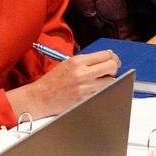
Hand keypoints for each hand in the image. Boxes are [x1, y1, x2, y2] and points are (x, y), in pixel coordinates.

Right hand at [5, 50, 119, 118]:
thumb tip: (105, 57)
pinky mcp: (86, 100)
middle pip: (112, 66)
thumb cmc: (52, 81)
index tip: (112, 59)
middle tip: (111, 69)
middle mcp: (82, 73)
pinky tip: (96, 89)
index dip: (112, 57)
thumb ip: (85, 61)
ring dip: (109, 80)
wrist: (41, 97)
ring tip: (101, 80)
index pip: (104, 55)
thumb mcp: (67, 64)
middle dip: (114, 66)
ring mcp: (85, 88)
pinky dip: (103, 91)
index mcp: (77, 61)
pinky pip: (103, 93)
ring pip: (111, 81)